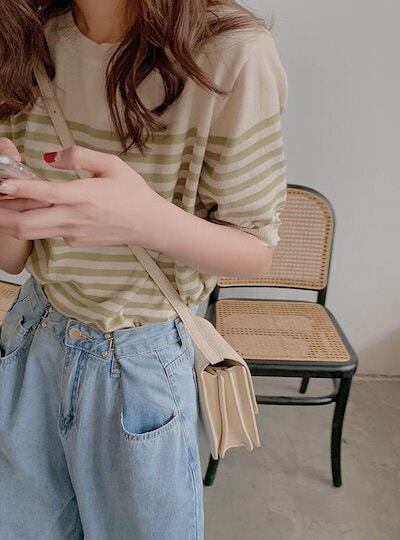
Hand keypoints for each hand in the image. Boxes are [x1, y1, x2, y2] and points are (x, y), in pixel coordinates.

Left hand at [0, 145, 171, 248]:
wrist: (148, 225)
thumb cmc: (132, 192)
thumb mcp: (112, 165)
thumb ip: (80, 155)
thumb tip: (50, 157)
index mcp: (84, 196)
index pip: (45, 193)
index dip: (19, 189)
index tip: (1, 183)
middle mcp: (74, 218)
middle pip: (26, 224)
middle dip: (1, 214)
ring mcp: (72, 234)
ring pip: (30, 232)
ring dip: (10, 221)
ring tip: (2, 205)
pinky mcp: (74, 242)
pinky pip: (47, 233)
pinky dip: (33, 223)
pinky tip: (33, 210)